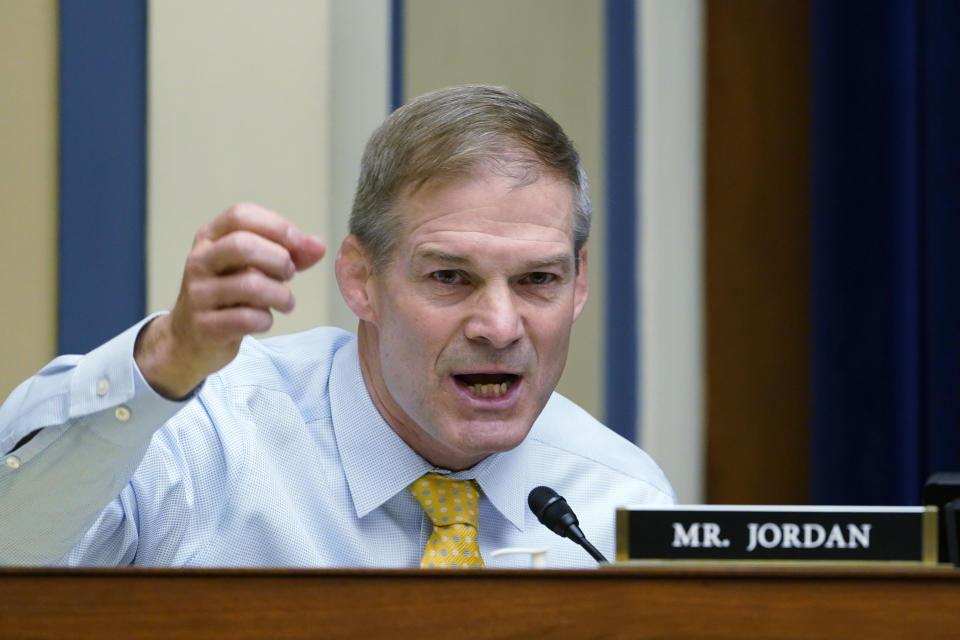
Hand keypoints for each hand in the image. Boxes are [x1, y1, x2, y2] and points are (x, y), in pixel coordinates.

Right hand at [134, 203, 325, 398]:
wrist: (190, 338)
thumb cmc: (229, 295)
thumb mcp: (255, 267)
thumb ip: (288, 254)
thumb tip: (318, 246)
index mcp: (210, 238)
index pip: (241, 215)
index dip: (276, 226)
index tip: (298, 243)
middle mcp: (199, 261)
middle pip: (243, 245)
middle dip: (279, 259)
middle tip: (289, 274)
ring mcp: (198, 293)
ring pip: (251, 285)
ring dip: (281, 295)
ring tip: (285, 302)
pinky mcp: (204, 326)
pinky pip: (247, 318)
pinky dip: (266, 320)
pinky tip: (264, 320)